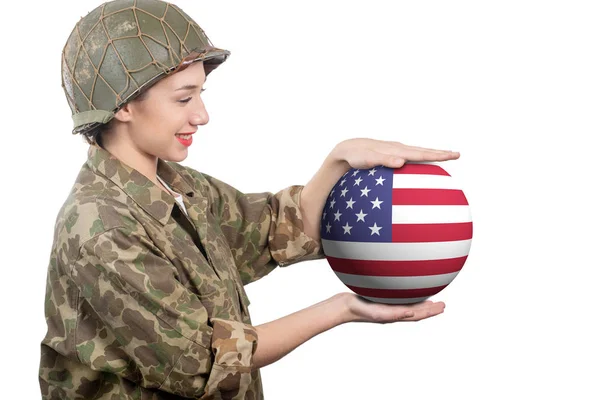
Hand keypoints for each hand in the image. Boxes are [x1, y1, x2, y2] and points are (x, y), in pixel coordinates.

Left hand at [331, 138, 459, 169]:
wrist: (348, 149)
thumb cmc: (357, 155)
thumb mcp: (369, 159)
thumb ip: (385, 160)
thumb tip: (402, 162)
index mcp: (398, 150)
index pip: (422, 153)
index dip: (438, 155)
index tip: (453, 155)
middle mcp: (400, 148)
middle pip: (424, 151)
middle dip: (440, 154)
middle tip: (458, 155)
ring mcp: (396, 151)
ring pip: (418, 153)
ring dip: (432, 155)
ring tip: (445, 157)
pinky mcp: (392, 155)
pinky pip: (411, 157)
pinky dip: (421, 158)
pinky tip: (423, 164)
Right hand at [338, 292, 444, 322]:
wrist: (342, 306)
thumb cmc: (358, 309)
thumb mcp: (377, 313)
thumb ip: (394, 314)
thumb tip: (411, 314)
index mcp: (395, 315)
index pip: (417, 314)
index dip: (431, 311)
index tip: (443, 307)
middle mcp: (393, 311)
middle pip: (415, 310)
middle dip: (430, 308)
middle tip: (442, 304)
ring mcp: (386, 305)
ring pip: (408, 304)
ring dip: (420, 303)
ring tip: (430, 300)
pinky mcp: (379, 298)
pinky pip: (399, 298)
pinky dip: (407, 296)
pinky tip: (406, 290)